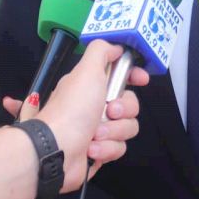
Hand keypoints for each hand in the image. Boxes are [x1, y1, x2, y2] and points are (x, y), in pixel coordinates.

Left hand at [24, 41, 148, 192]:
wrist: (57, 151)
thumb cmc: (71, 111)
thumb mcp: (86, 70)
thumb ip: (102, 51)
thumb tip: (115, 47)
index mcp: (91, 85)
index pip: (120, 75)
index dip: (133, 76)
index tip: (141, 79)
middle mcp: (94, 106)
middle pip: (130, 103)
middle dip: (123, 109)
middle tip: (109, 111)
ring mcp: (98, 129)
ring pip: (128, 127)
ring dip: (113, 131)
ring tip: (95, 135)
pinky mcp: (100, 150)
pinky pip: (119, 147)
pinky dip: (106, 148)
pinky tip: (91, 149)